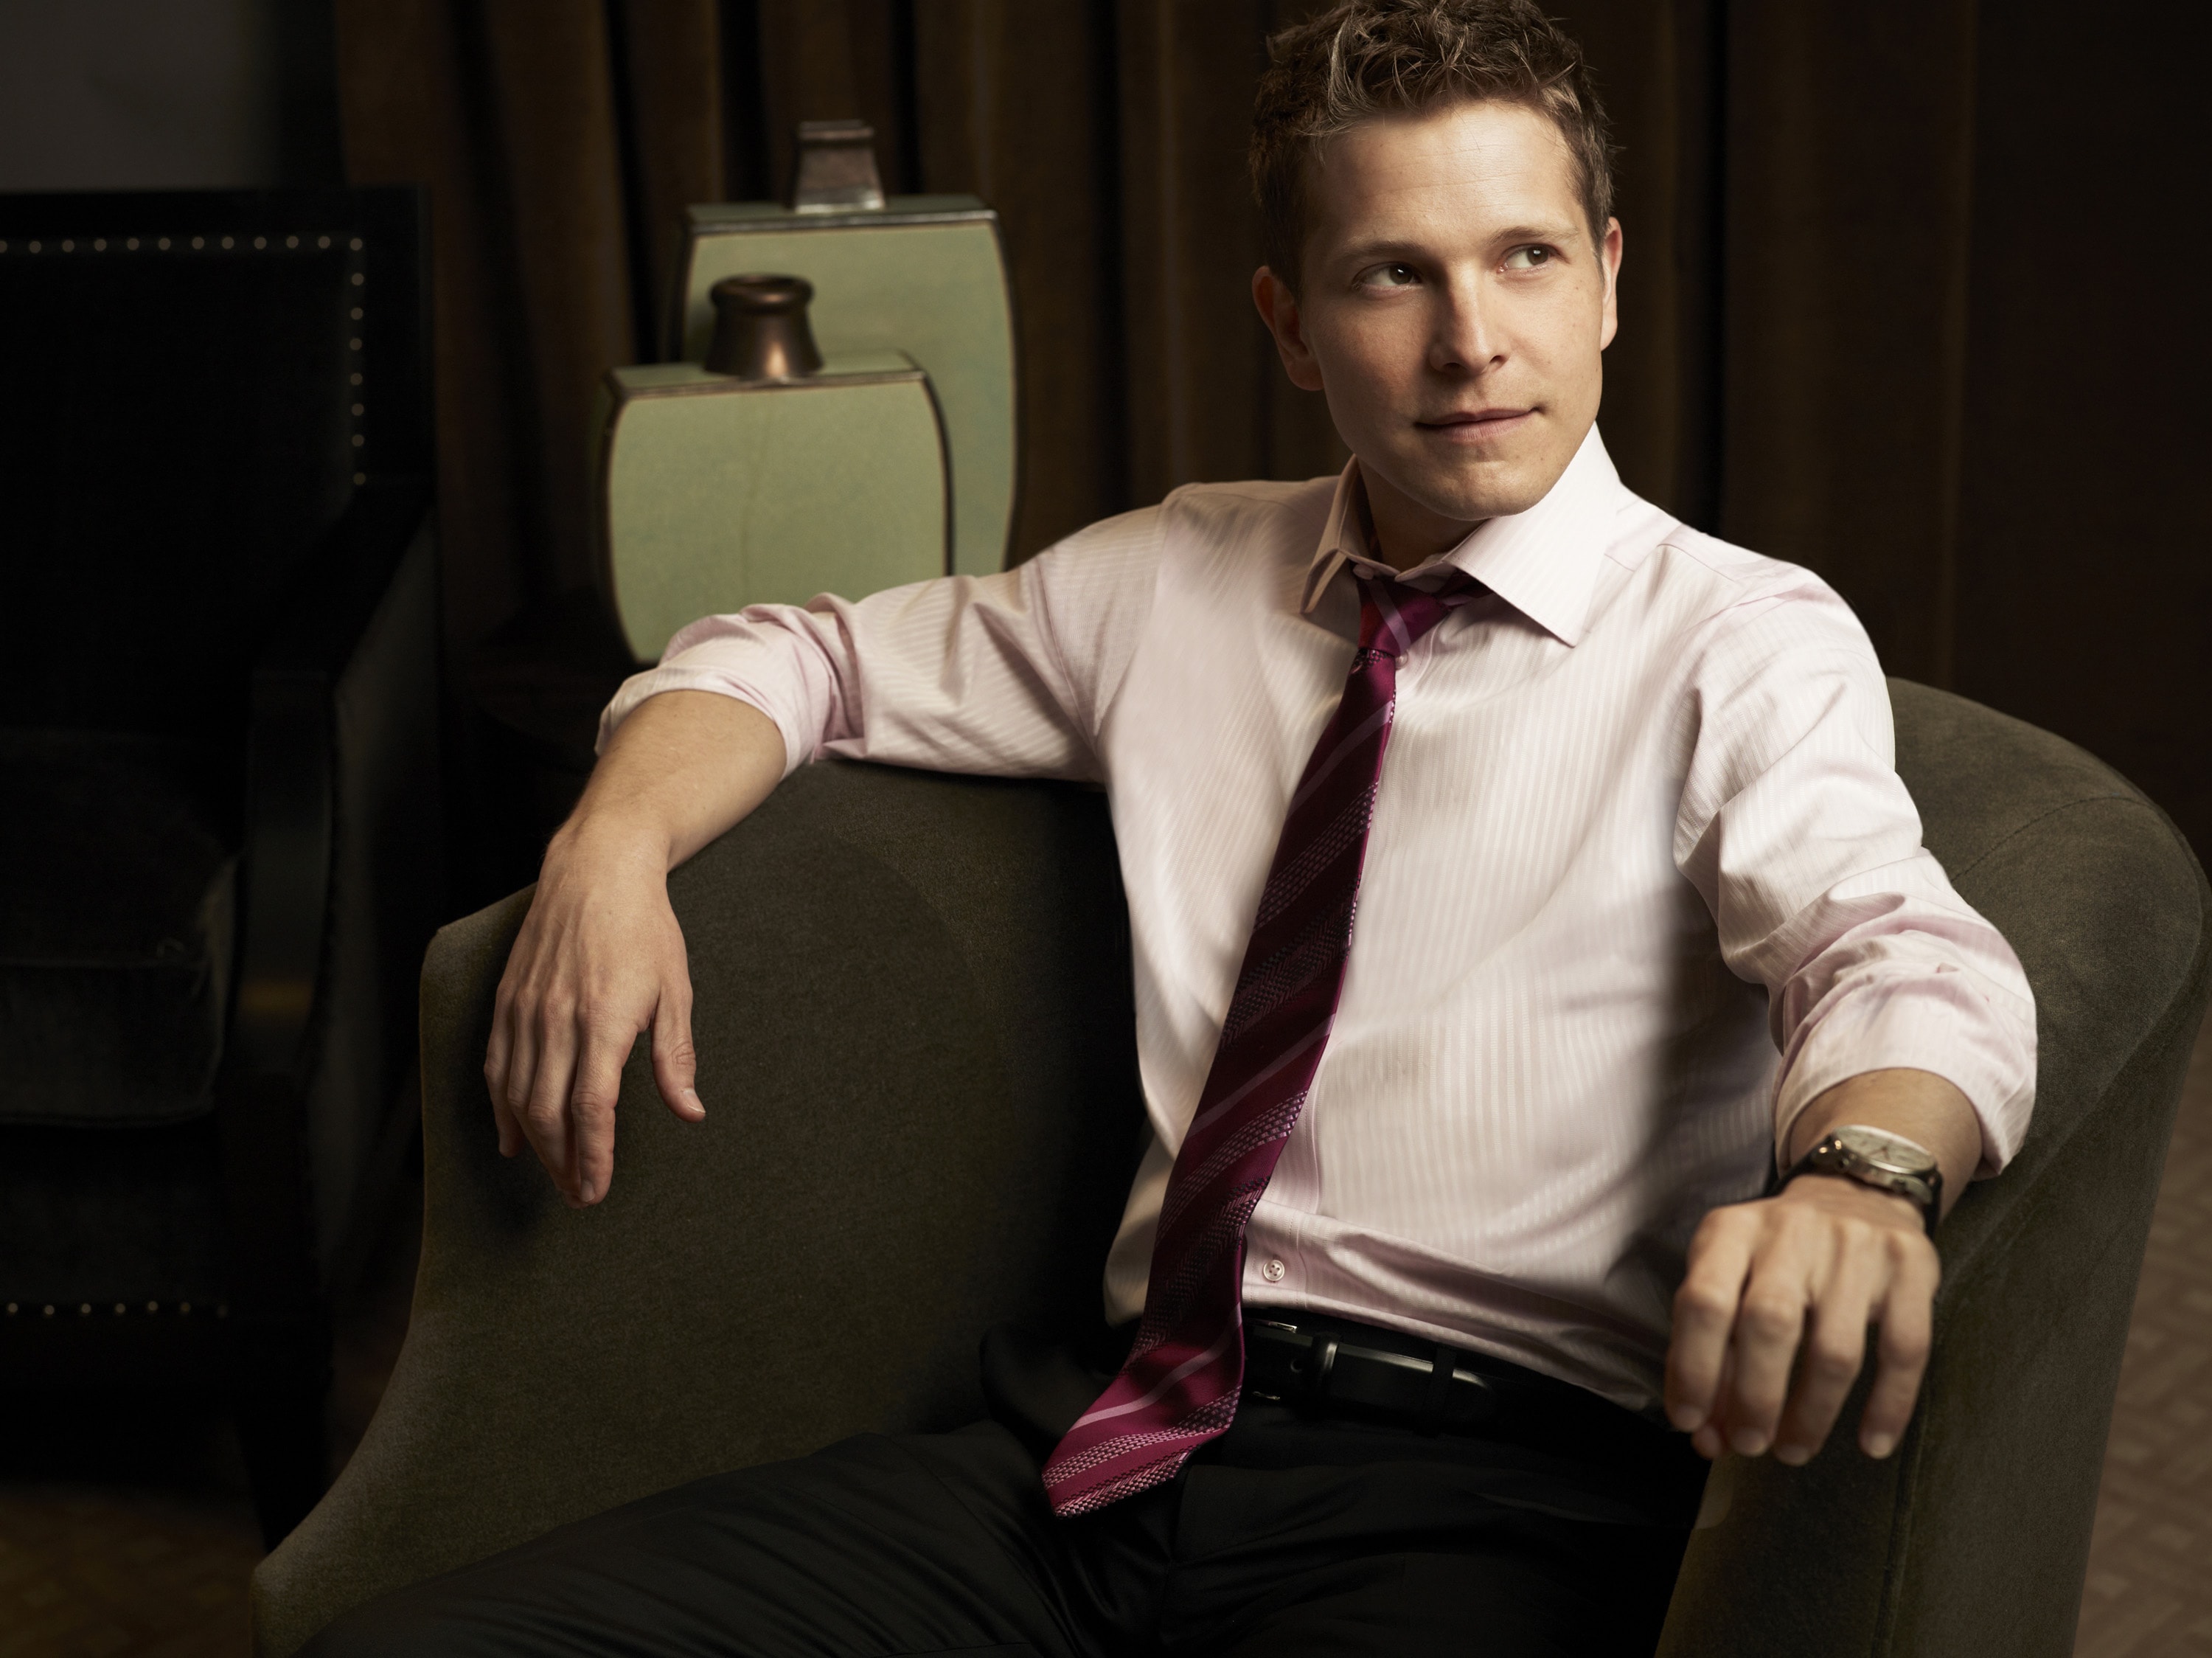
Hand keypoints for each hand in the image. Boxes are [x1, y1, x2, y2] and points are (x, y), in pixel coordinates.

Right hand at [482, 821, 706, 1206]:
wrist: (596, 869)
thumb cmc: (645, 928)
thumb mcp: (675, 990)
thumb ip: (675, 1057)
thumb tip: (690, 1113)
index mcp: (604, 1020)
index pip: (592, 1109)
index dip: (593, 1156)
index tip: (596, 1190)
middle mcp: (557, 1020)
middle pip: (548, 1113)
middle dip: (562, 1163)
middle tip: (580, 1195)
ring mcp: (525, 1010)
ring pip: (516, 1095)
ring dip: (533, 1143)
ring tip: (554, 1172)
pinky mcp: (506, 1000)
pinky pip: (495, 1066)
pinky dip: (500, 1108)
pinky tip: (512, 1136)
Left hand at [1664, 1173, 1939, 1464]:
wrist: (1857, 1189)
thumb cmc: (1777, 1252)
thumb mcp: (1729, 1274)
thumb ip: (1712, 1349)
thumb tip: (1707, 1435)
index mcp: (1733, 1232)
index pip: (1703, 1302)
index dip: (1694, 1369)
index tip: (1693, 1422)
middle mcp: (1791, 1233)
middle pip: (1770, 1325)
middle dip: (1756, 1399)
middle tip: (1750, 1444)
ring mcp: (1855, 1248)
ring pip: (1835, 1350)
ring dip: (1812, 1415)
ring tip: (1794, 1449)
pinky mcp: (1910, 1268)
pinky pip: (1906, 1350)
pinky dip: (1888, 1406)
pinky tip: (1871, 1442)